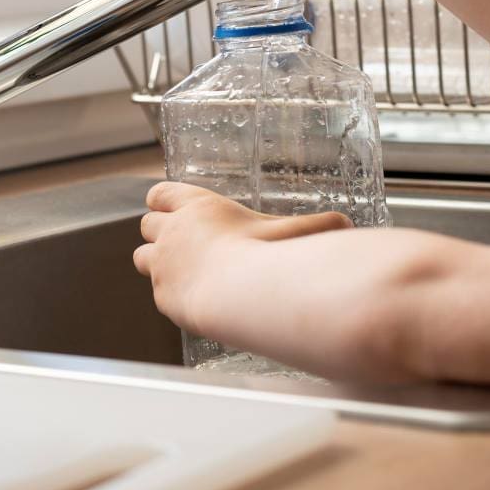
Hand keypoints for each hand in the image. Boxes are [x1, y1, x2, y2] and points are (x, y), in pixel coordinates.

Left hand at [134, 181, 351, 334]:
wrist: (240, 295)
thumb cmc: (265, 256)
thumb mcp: (294, 231)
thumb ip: (318, 225)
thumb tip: (347, 225)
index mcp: (197, 206)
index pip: (161, 193)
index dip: (165, 200)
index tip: (173, 207)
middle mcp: (172, 231)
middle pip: (145, 223)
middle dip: (159, 230)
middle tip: (180, 241)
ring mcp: (163, 264)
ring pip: (141, 256)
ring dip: (156, 260)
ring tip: (180, 268)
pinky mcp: (162, 295)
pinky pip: (157, 290)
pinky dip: (170, 291)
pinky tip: (193, 296)